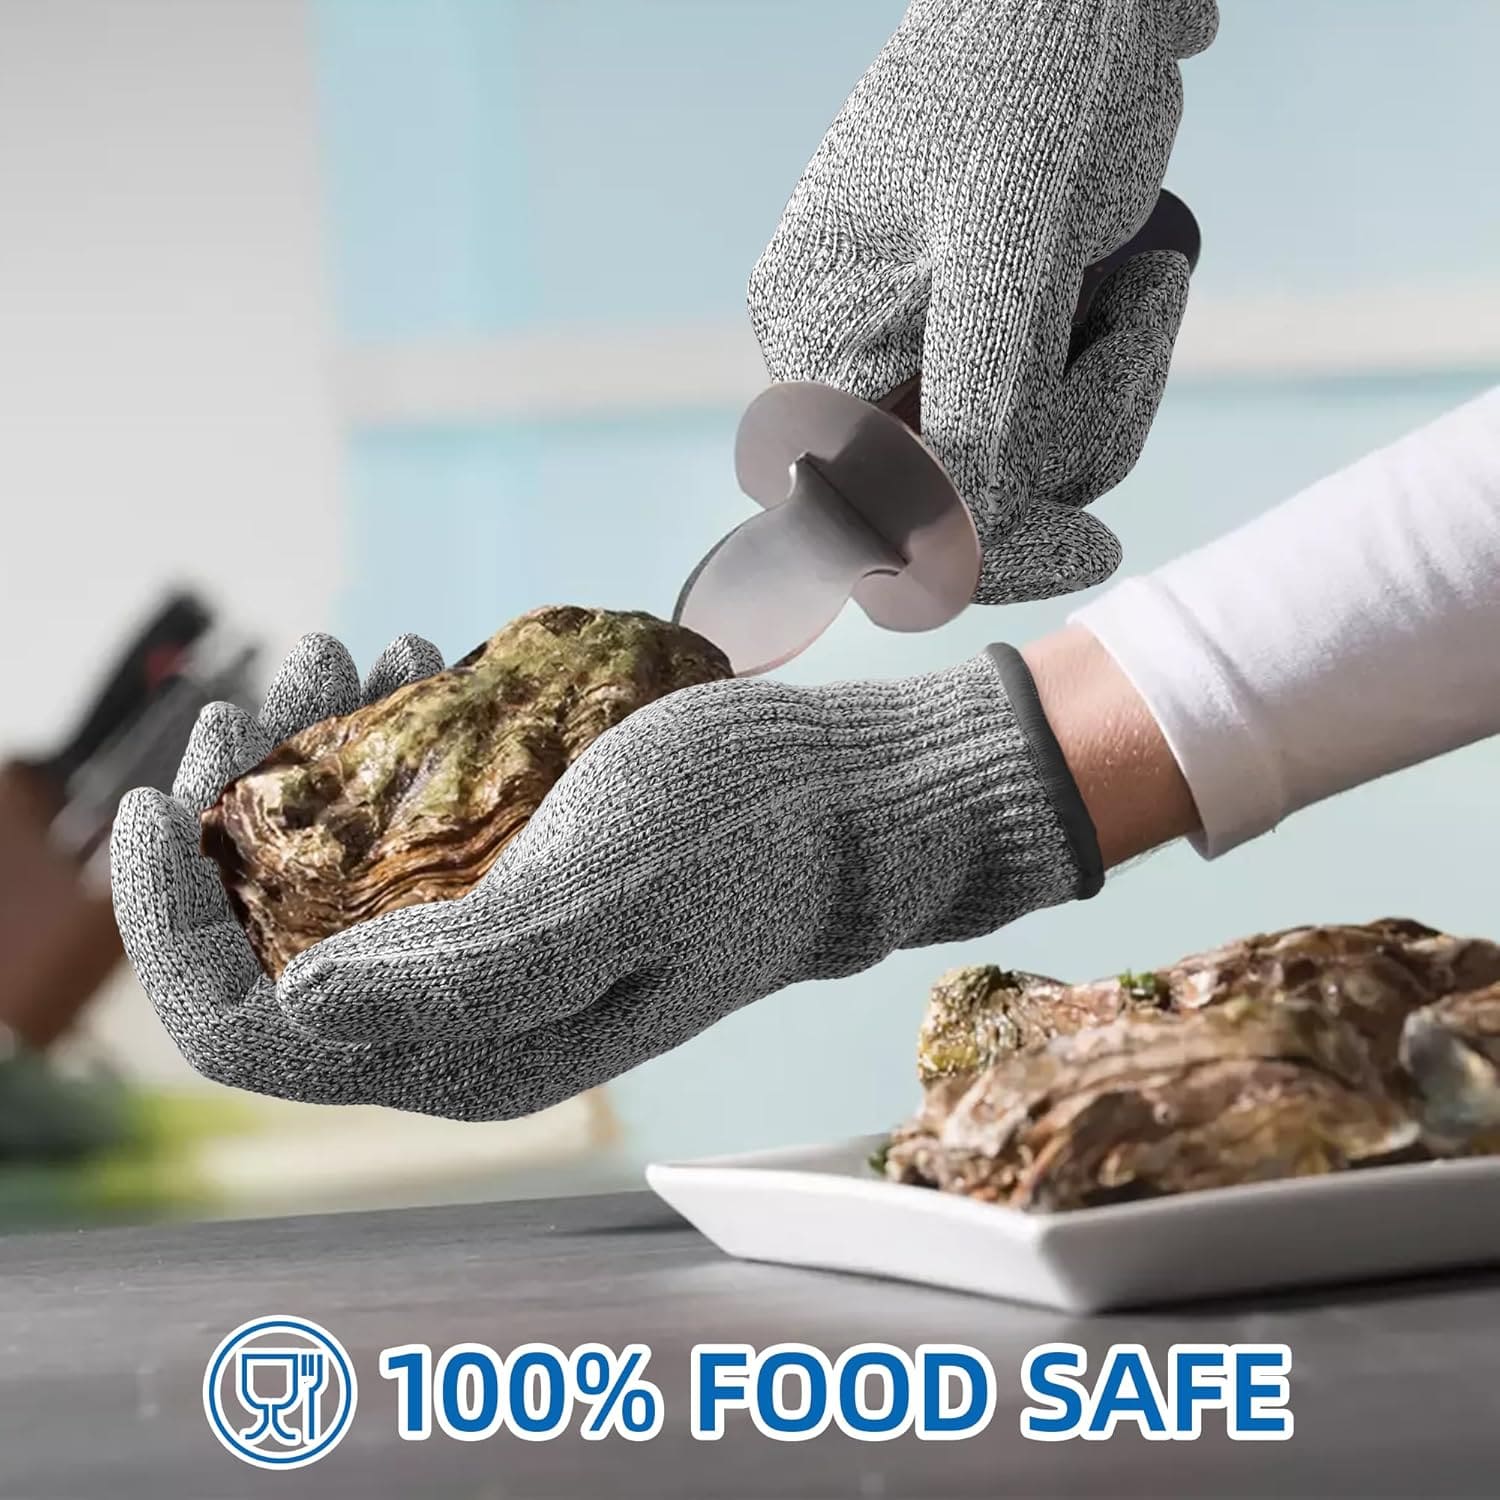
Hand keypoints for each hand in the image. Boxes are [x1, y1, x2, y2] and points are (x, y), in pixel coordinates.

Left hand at [111, 633, 1099, 1119]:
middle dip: (237, 812)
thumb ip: (460, 974)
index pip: (248, 1030)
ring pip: (330, 874)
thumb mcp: (606, 893)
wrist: (848, 799)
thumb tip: (298, 1005)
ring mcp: (485, 950)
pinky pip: (402, 833)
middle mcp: (460, 1019)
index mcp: (468, 1053)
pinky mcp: (515, 886)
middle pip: (271, 941)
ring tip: (344, 652)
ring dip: (308, 760)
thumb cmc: (744, 836)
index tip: (159, 799)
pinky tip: (412, 665)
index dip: (170, 927)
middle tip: (272, 685)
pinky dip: (379, 750)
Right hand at [749, 0, 1217, 602]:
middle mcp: (851, 354)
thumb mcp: (1012, 242)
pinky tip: (1137, 286)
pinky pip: (1046, 410)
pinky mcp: (984, 330)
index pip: (878, 508)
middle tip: (1146, 306)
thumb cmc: (1040, 65)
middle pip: (962, 488)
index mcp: (815, 337)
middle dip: (1075, 426)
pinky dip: (1109, 372)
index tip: (1092, 550)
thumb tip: (963, 561)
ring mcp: (918, 344)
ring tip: (1151, 279)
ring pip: (1017, 457)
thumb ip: (980, 408)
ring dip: (1111, 390)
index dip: (978, 548)